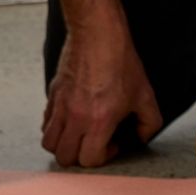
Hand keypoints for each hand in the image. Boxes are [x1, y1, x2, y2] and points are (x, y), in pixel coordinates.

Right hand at [42, 0, 162, 167]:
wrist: (98, 35)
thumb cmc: (122, 64)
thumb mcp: (146, 96)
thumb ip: (149, 123)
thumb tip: (142, 138)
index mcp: (98, 120)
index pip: (89, 159)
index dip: (104, 158)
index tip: (114, 144)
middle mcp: (74, 116)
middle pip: (64, 156)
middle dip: (81, 156)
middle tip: (96, 142)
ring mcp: (60, 105)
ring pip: (48, 142)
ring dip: (64, 144)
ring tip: (82, 134)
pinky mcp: (52, 94)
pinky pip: (46, 122)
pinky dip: (56, 127)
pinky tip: (74, 118)